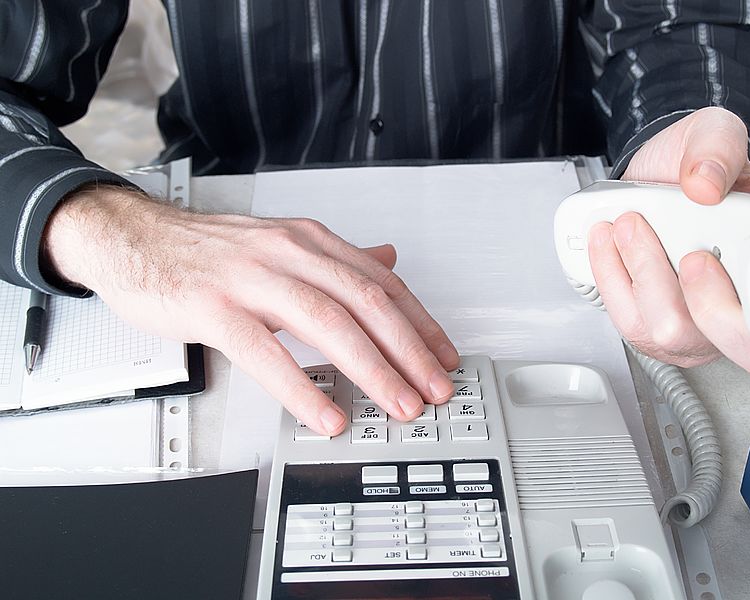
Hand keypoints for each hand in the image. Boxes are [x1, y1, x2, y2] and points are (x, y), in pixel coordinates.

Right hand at [43, 186, 459, 433]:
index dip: (419, 322)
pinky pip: (264, 352)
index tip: (444, 358)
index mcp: (309, 242)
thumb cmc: (210, 252)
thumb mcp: (282, 245)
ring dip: (371, 368)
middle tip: (436, 389)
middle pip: (365, 301)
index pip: (381, 283)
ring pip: (326, 322)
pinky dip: (300, 386)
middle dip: (409, 350)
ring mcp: (251, 278)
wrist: (135, 238)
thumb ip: (336, 259)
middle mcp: (289, 253)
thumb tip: (387, 261)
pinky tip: (325, 414)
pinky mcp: (213, 307)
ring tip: (398, 404)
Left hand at [588, 107, 749, 376]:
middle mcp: (733, 304)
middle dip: (676, 289)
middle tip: (653, 237)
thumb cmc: (694, 165)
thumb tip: (705, 184)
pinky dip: (610, 278)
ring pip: (665, 332)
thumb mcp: (712, 134)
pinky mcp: (650, 323)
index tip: (698, 259)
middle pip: (713, 338)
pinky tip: (605, 243)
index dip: (736, 307)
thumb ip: (717, 149)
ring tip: (624, 225)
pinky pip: (629, 322)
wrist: (656, 173)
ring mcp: (692, 322)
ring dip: (636, 274)